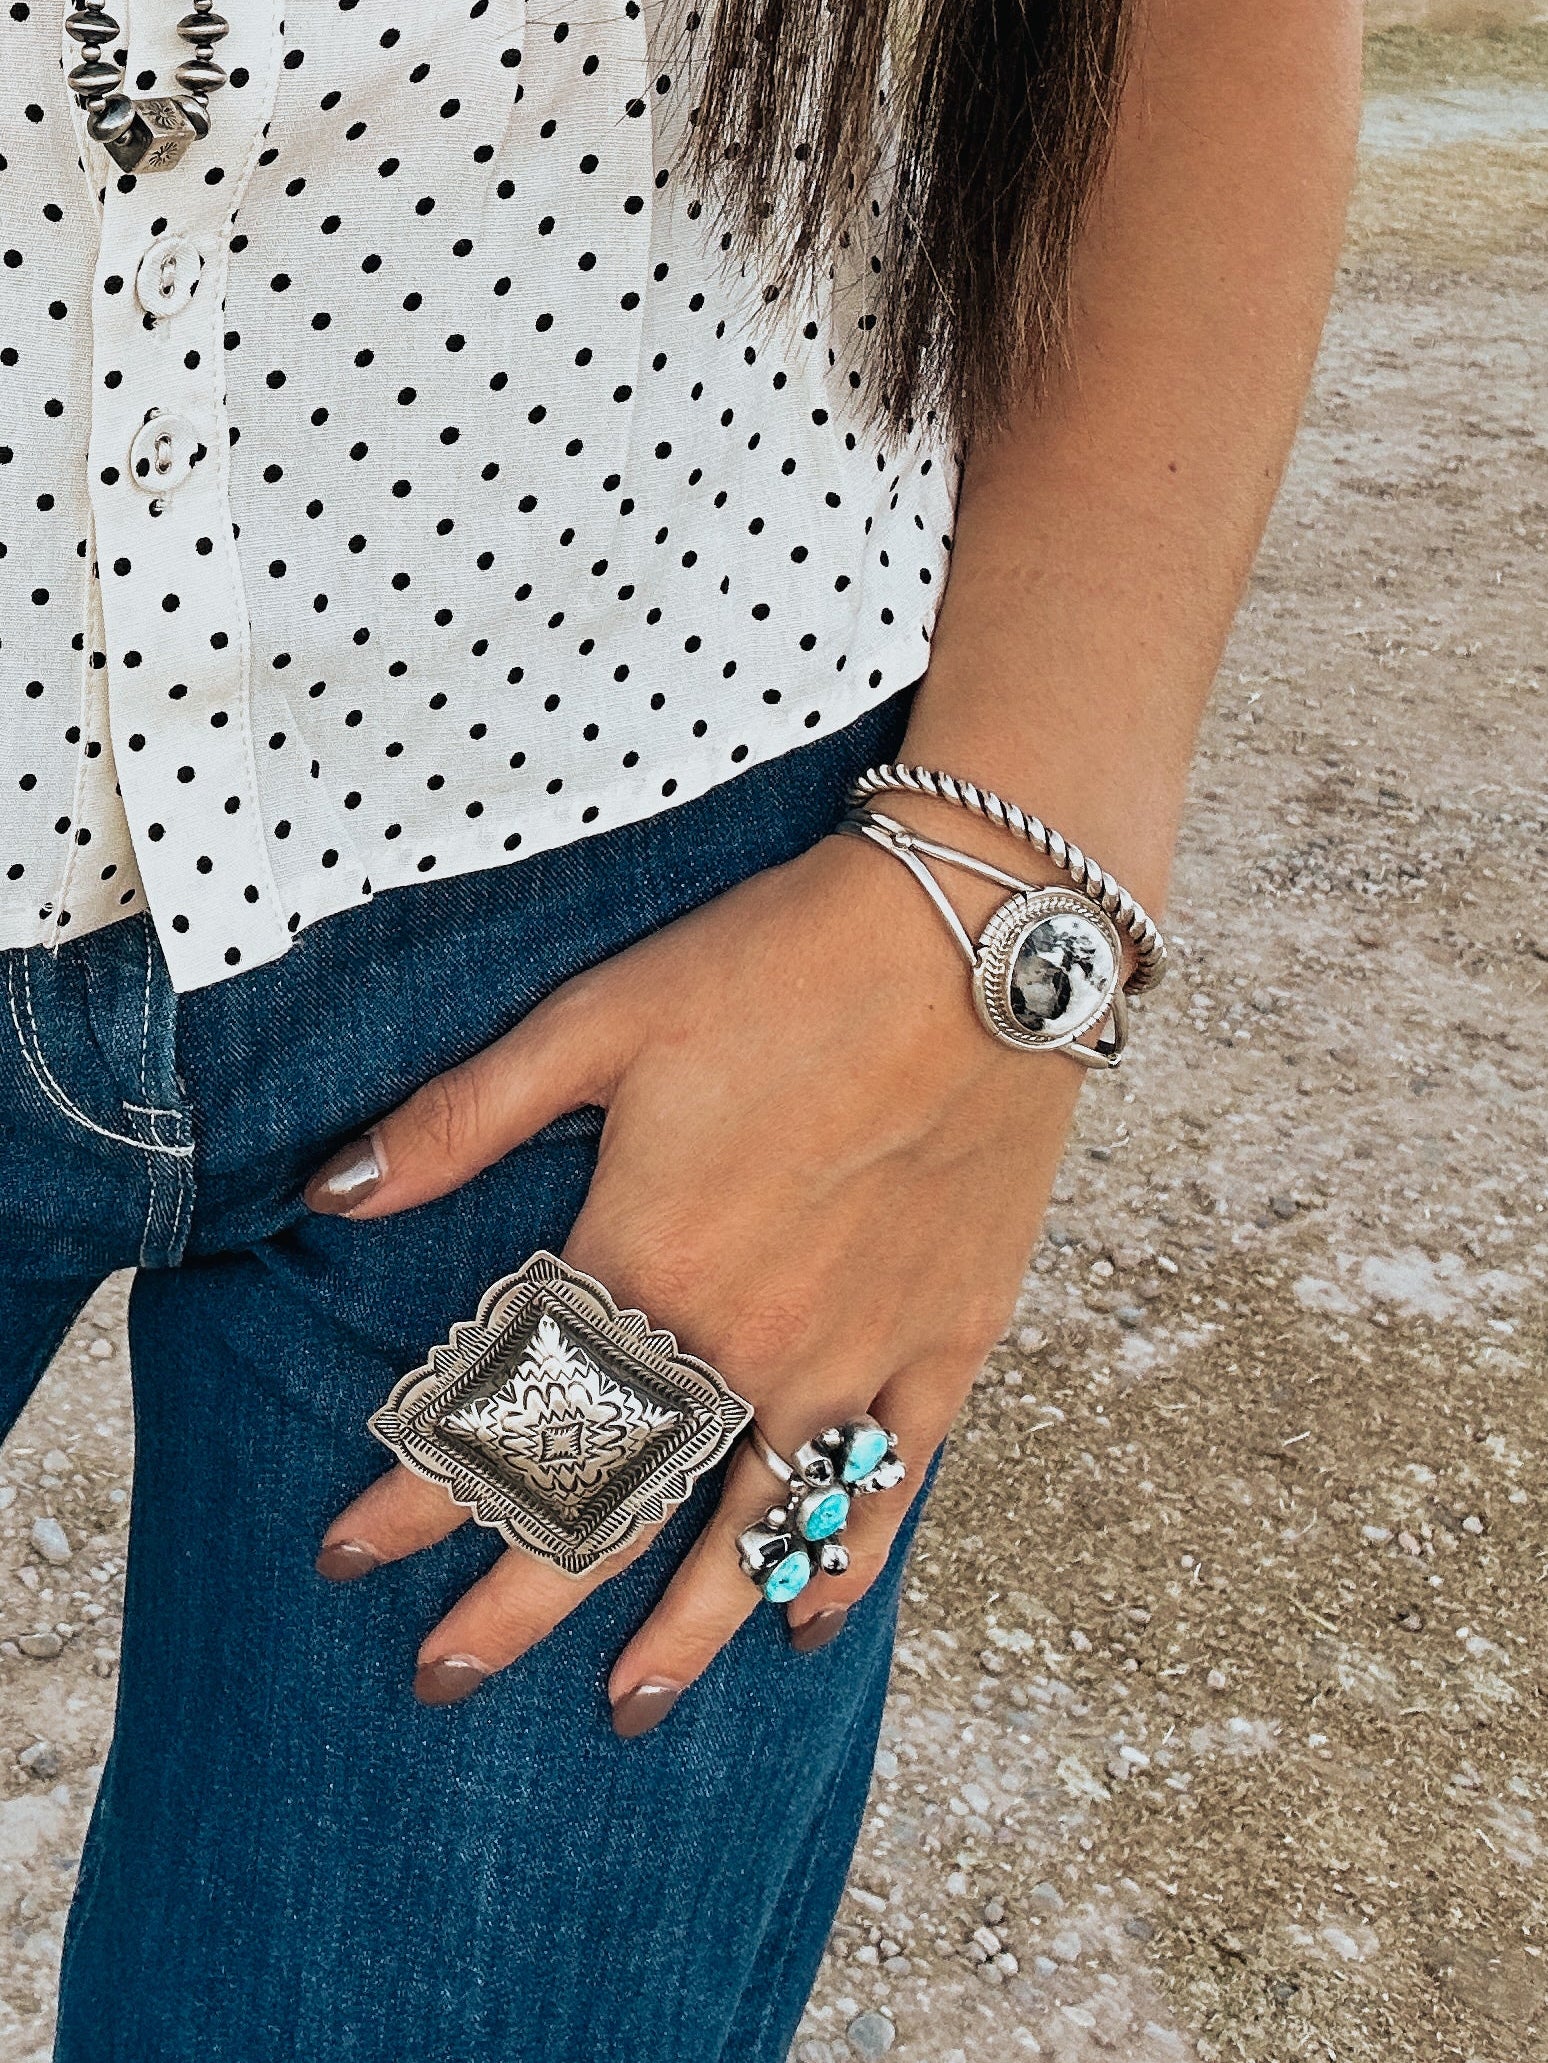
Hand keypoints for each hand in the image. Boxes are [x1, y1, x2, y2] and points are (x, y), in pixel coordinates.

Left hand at [307, 829, 1084, 1730]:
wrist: (978, 936)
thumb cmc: (778, 964)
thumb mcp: (598, 1018)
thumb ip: (463, 1119)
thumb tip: (333, 1191)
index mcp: (645, 1263)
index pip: (504, 1418)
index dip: (412, 1499)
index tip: (347, 1554)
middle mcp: (745, 1339)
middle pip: (617, 1505)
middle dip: (516, 1600)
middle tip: (446, 1677)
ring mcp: (855, 1352)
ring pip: (751, 1529)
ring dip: (680, 1627)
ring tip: (627, 1705)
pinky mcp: (947, 1338)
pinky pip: (889, 1481)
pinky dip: (843, 1560)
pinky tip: (807, 1620)